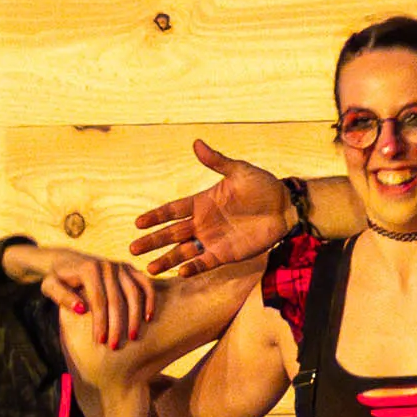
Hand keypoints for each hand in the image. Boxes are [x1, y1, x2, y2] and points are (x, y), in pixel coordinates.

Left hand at [27, 245, 162, 352]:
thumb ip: (61, 296)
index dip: (100, 322)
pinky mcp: (130, 268)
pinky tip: (149, 318)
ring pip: (134, 293)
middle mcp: (107, 265)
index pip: (98, 300)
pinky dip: (150, 299)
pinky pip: (145, 284)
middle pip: (117, 299)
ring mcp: (120, 266)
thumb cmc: (58, 278)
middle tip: (115, 347)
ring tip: (133, 337)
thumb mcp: (50, 286)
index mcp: (89, 269)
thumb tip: (81, 309)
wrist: (68, 261)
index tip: (100, 342)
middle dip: (117, 325)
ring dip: (135, 316)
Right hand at [134, 142, 298, 280]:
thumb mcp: (238, 171)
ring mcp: (212, 239)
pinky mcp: (225, 253)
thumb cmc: (261, 185)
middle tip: (132, 249)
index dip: (155, 216)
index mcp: (202, 202)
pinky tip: (180, 273)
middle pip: (172, 233)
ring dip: (167, 259)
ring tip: (149, 268)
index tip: (138, 223)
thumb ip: (216, 161)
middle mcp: (203, 222)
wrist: (284, 206)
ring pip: (183, 252)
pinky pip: (205, 263)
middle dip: (152, 241)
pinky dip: (193, 267)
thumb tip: (196, 143)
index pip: (172, 210)